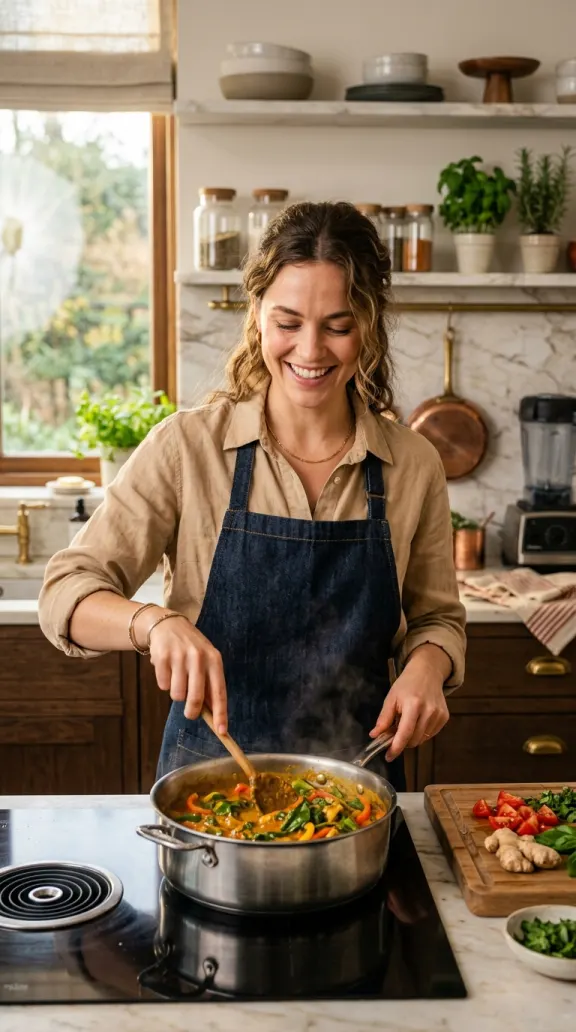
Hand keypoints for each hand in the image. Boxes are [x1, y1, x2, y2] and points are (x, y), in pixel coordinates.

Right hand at [139, 609, 226, 732]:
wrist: (168, 625)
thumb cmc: (190, 649)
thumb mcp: (206, 661)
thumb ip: (209, 684)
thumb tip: (214, 714)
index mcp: (214, 659)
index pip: (219, 691)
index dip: (221, 713)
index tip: (221, 731)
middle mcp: (198, 657)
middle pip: (196, 698)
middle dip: (192, 711)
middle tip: (190, 713)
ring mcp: (179, 656)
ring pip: (177, 695)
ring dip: (176, 692)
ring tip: (177, 678)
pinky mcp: (162, 657)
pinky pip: (163, 685)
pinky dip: (164, 682)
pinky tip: (167, 669)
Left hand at [369, 644, 449, 760]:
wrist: (427, 672)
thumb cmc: (407, 684)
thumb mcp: (391, 698)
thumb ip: (384, 719)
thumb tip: (374, 735)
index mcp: (413, 705)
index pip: (404, 734)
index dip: (396, 748)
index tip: (389, 756)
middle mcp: (429, 711)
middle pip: (413, 740)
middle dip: (402, 741)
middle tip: (394, 733)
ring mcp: (438, 715)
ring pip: (422, 739)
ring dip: (411, 737)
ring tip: (406, 722)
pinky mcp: (444, 717)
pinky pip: (430, 734)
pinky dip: (421, 733)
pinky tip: (417, 721)